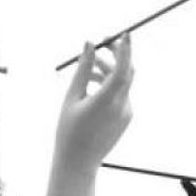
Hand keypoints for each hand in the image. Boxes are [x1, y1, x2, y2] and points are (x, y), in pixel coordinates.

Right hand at [54, 33, 134, 174]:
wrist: (78, 162)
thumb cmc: (69, 129)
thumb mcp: (72, 96)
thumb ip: (83, 69)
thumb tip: (90, 45)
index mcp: (106, 101)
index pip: (122, 69)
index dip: (125, 50)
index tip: (125, 33)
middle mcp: (121, 106)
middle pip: (126, 72)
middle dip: (116, 55)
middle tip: (103, 42)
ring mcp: (126, 112)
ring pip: (122, 83)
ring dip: (107, 71)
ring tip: (86, 72)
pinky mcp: (126, 118)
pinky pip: (121, 94)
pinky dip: (108, 86)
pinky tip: (90, 89)